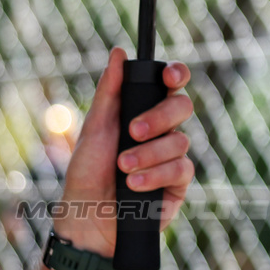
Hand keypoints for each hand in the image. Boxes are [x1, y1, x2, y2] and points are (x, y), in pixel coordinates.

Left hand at [53, 47, 194, 255]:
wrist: (89, 217)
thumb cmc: (87, 173)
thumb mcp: (94, 128)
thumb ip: (109, 91)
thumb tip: (119, 52)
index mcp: (144, 112)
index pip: (170, 86)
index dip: (176, 75)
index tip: (169, 76)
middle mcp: (163, 132)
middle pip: (182, 108)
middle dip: (159, 117)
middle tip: (133, 131)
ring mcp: (173, 157)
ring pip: (180, 142)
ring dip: (149, 154)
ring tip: (124, 168)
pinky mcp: (179, 184)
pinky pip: (181, 170)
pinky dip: (156, 175)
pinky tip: (135, 185)